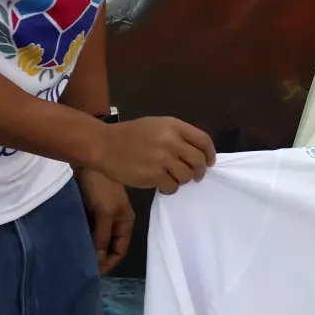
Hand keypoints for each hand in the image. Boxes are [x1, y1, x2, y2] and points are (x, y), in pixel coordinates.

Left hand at [76, 170, 134, 274]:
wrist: (86, 158)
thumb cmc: (100, 186)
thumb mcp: (104, 213)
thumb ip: (102, 238)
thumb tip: (98, 261)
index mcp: (125, 223)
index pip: (119, 251)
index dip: (107, 263)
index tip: (92, 271)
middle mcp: (115, 222)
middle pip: (107, 247)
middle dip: (96, 257)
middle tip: (81, 266)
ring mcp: (101, 216)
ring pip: (96, 239)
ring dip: (87, 247)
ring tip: (75, 256)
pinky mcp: (88, 210)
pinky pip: (86, 229)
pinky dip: (80, 236)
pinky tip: (71, 241)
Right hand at [96, 117, 215, 193]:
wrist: (104, 145)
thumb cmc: (130, 135)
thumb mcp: (156, 125)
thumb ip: (177, 135)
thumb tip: (197, 153)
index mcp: (173, 125)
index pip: (203, 140)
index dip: (210, 154)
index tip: (209, 162)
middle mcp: (171, 141)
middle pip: (198, 161)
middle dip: (200, 171)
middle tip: (195, 176)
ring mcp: (162, 159)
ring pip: (187, 176)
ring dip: (183, 180)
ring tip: (173, 178)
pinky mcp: (153, 176)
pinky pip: (172, 187)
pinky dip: (170, 189)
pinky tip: (162, 185)